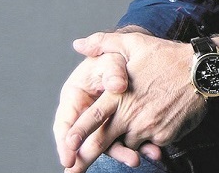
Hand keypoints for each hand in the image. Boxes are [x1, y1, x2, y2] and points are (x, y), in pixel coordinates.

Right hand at [53, 37, 136, 171]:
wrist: (136, 58)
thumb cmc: (117, 56)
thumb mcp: (112, 58)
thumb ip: (112, 70)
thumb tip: (116, 86)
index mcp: (76, 95)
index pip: (65, 123)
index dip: (65, 142)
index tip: (68, 158)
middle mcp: (88, 112)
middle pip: (85, 140)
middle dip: (89, 156)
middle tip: (87, 169)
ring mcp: (105, 121)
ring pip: (109, 142)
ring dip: (122, 153)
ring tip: (135, 159)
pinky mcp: (122, 125)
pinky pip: (128, 139)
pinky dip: (140, 146)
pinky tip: (152, 152)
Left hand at [56, 32, 203, 171]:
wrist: (203, 71)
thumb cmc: (167, 56)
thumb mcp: (134, 43)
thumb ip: (103, 43)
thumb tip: (78, 45)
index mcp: (120, 95)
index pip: (92, 119)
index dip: (76, 135)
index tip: (65, 148)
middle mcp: (131, 115)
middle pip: (103, 143)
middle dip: (84, 159)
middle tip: (71, 171)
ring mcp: (148, 128)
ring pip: (127, 143)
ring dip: (123, 142)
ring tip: (132, 128)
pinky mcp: (165, 136)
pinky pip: (150, 143)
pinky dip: (147, 138)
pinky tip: (156, 121)